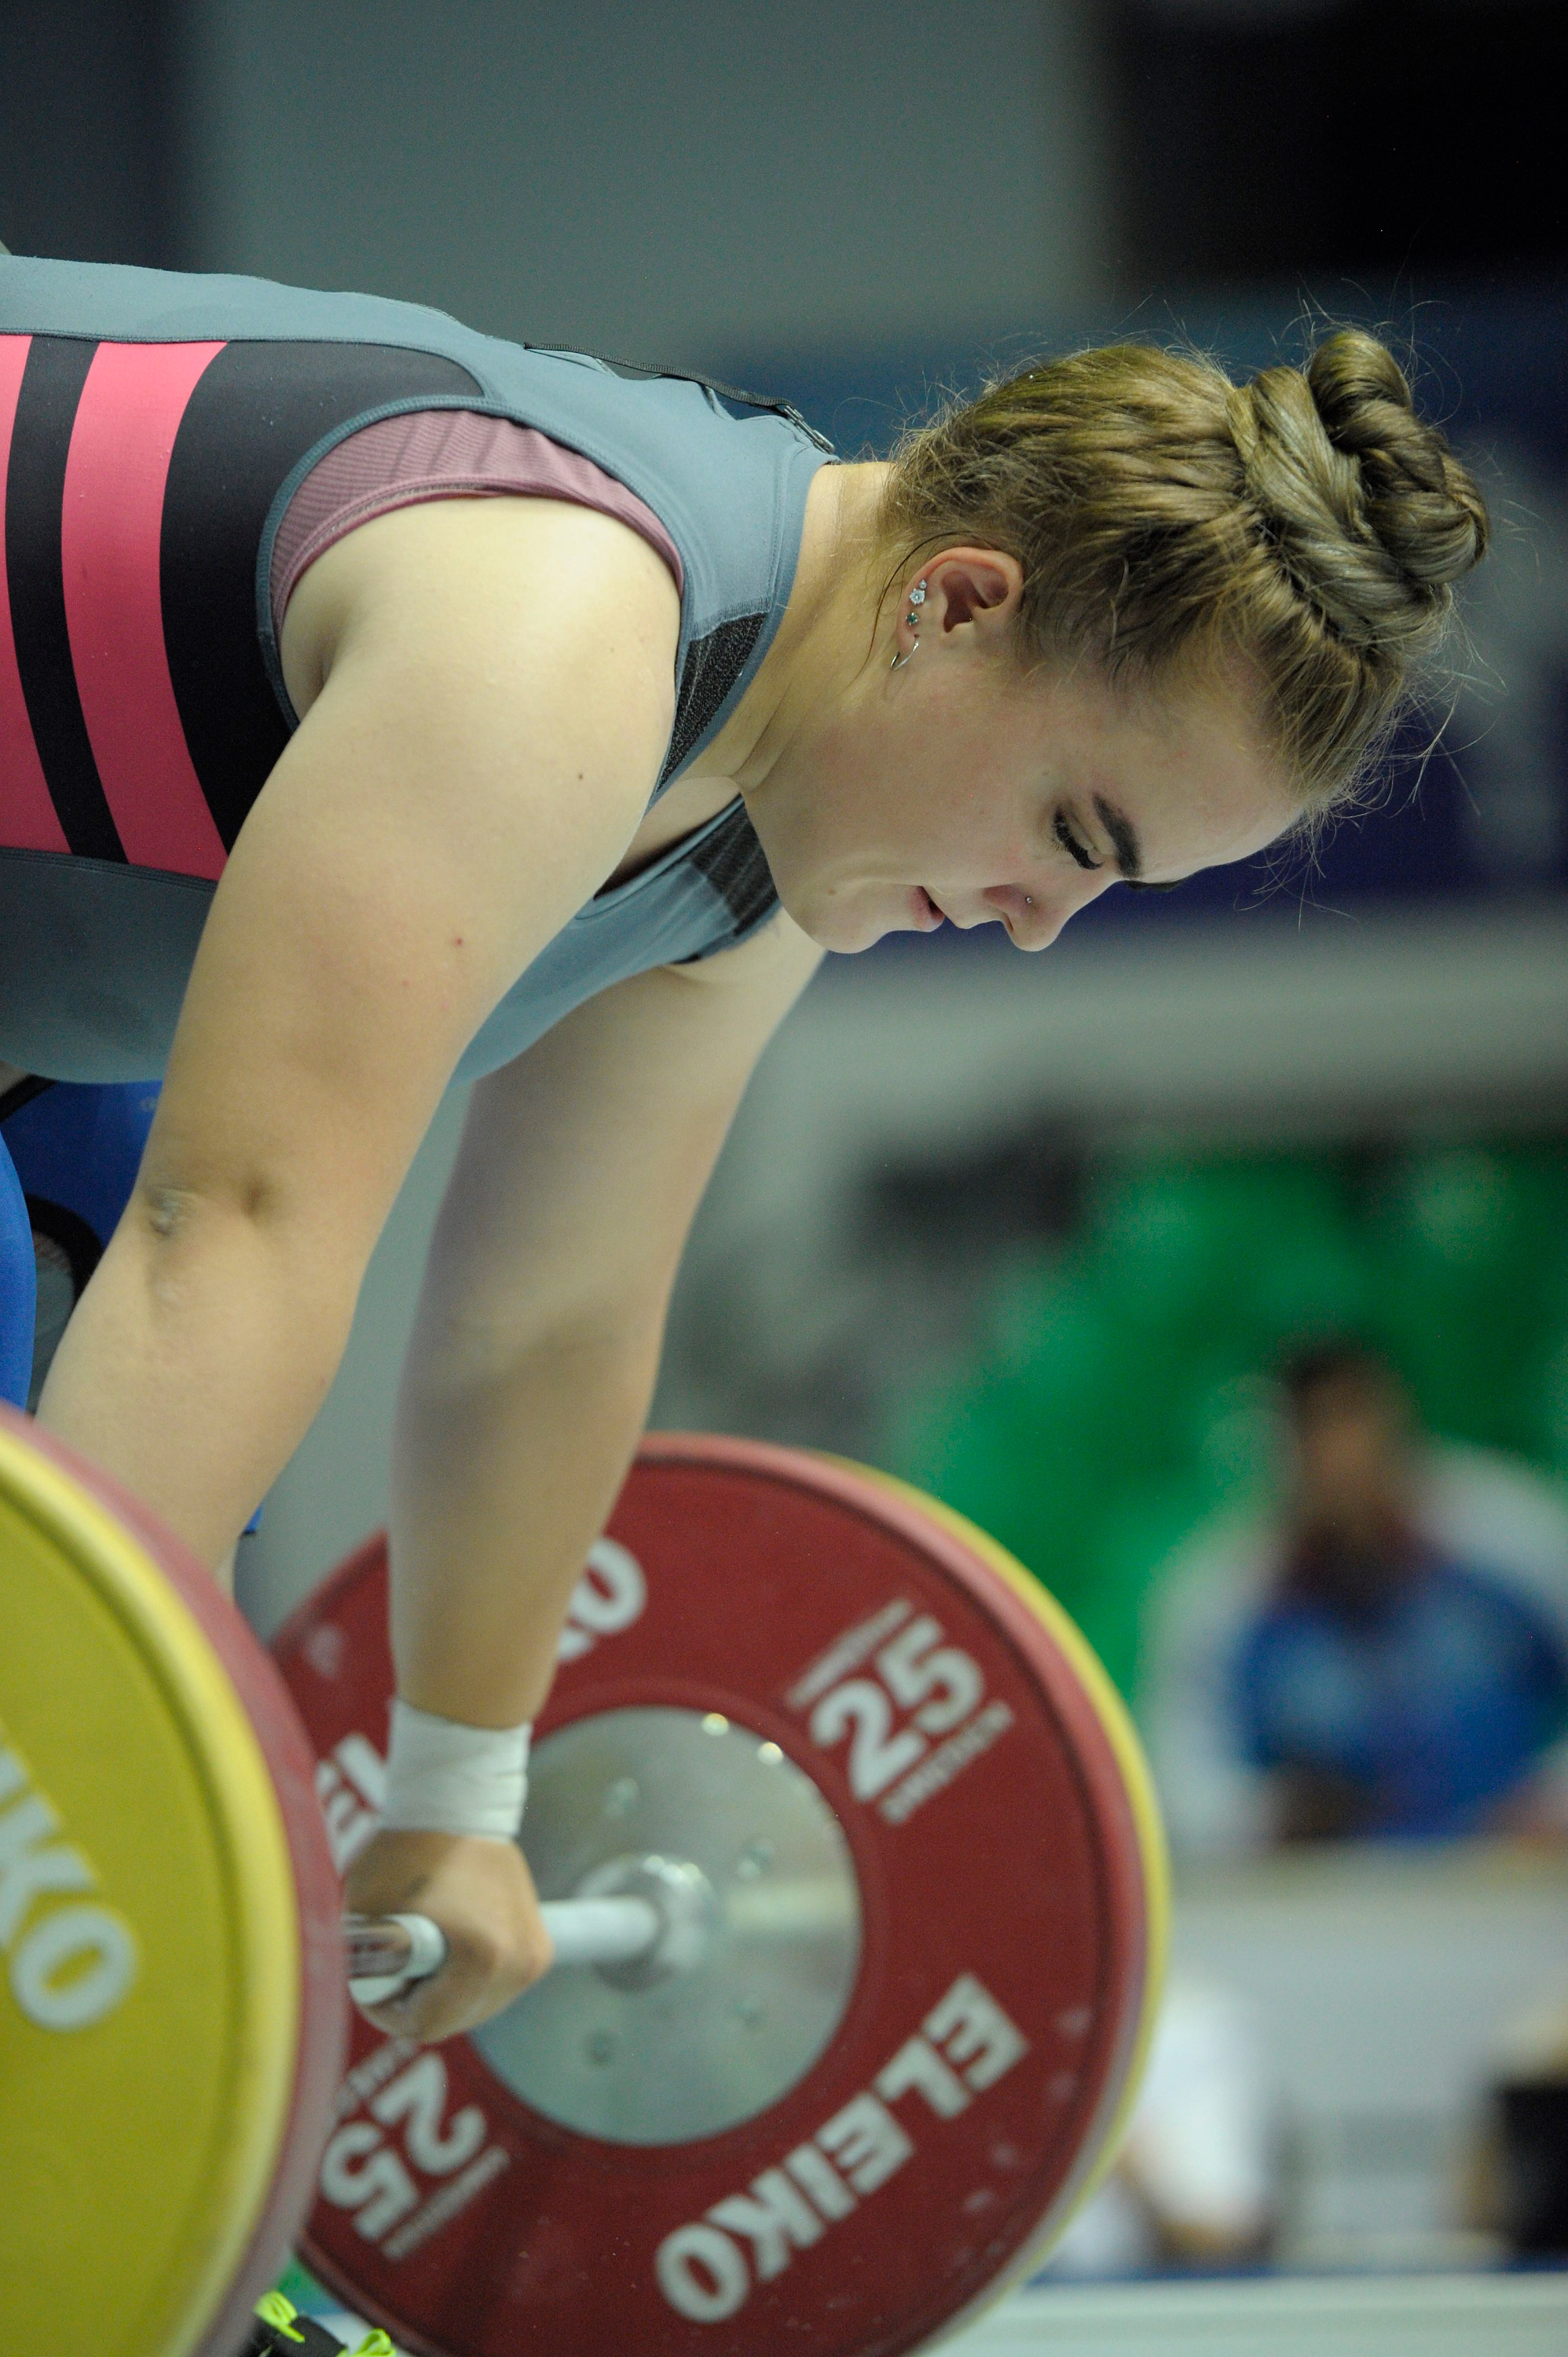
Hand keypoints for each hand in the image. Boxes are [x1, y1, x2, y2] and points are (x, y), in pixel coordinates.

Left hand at [342, 1826, 553, 2042]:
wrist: (457, 1802)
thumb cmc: (405, 1853)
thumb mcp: (365, 1918)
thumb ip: (365, 1972)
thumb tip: (365, 2007)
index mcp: (480, 1957)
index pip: (424, 2024)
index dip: (386, 2009)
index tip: (372, 1978)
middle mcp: (517, 1962)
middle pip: (453, 2020)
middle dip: (418, 2002)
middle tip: (394, 1963)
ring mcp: (533, 1955)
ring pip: (475, 2008)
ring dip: (445, 1993)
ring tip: (424, 1947)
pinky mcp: (539, 1947)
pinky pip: (495, 1986)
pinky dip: (469, 1978)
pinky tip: (452, 1942)